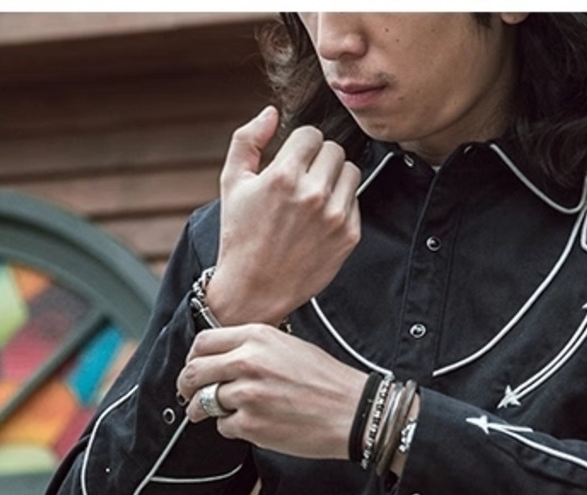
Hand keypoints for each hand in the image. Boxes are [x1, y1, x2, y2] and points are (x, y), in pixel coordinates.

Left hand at [177, 324, 365, 460]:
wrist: (353, 412)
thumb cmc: (327, 382)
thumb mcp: (288, 347)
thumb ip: (253, 349)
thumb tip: (222, 360)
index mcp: (257, 337)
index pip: (203, 342)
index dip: (193, 358)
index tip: (194, 369)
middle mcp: (248, 362)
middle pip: (194, 372)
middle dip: (186, 386)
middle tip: (188, 395)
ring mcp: (247, 394)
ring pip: (205, 402)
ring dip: (206, 411)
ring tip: (215, 414)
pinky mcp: (251, 424)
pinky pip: (224, 426)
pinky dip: (233, 428)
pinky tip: (252, 425)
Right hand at [203, 107, 362, 326]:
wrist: (255, 288)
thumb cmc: (240, 235)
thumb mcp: (231, 182)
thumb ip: (248, 139)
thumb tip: (272, 113)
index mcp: (284, 176)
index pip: (312, 134)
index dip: (300, 144)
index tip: (292, 159)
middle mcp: (314, 194)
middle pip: (335, 150)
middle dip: (319, 158)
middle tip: (303, 177)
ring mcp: (335, 216)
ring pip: (351, 171)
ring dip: (334, 177)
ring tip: (314, 194)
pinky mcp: (349, 236)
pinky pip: (355, 201)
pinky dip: (341, 204)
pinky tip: (320, 217)